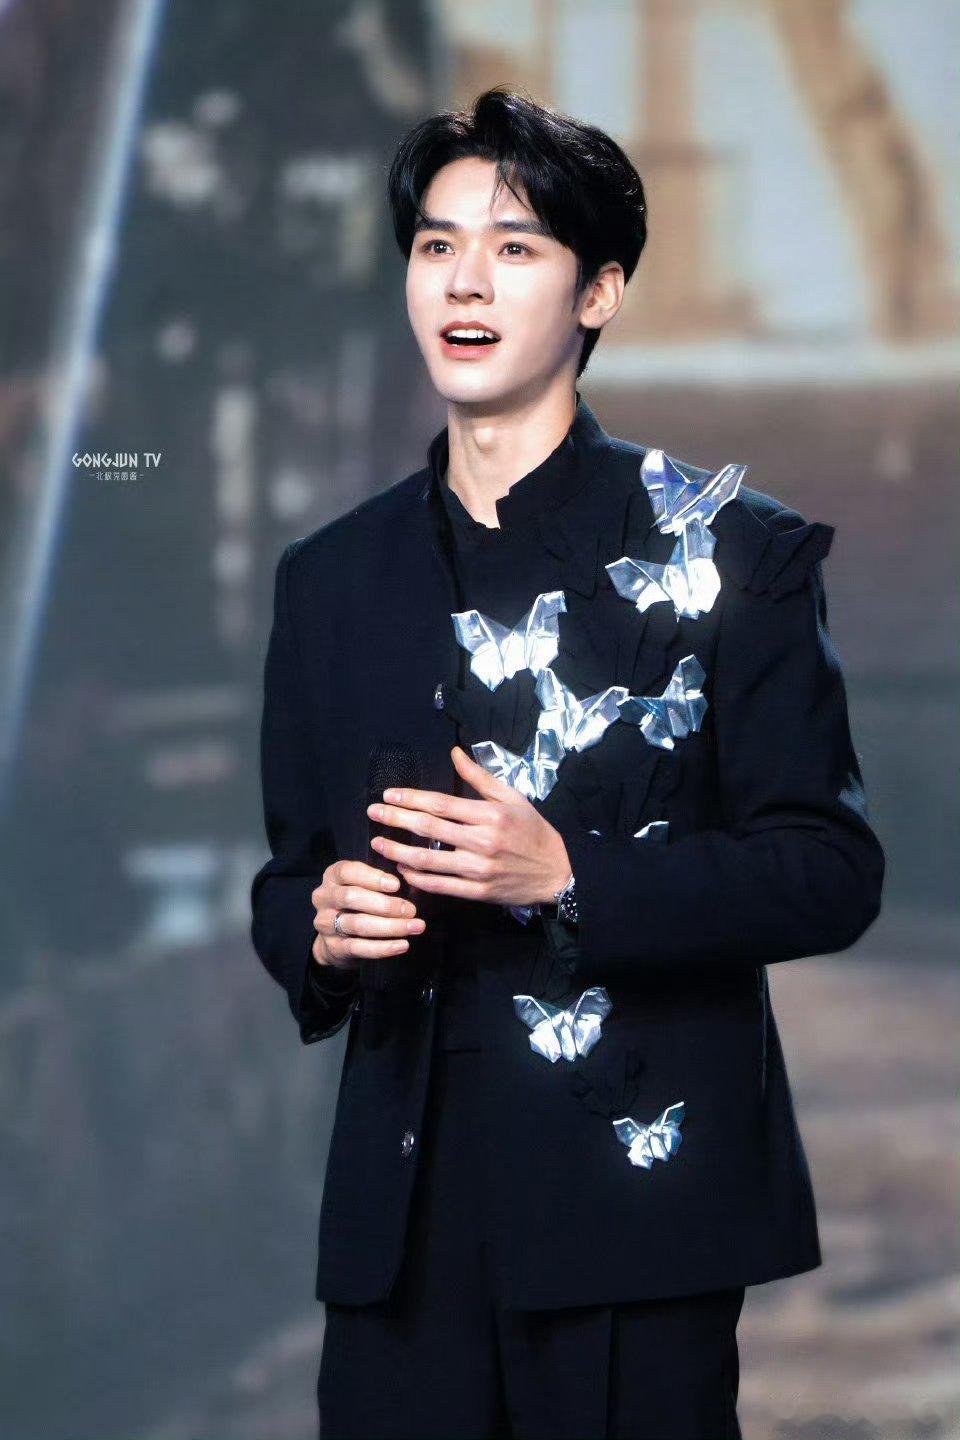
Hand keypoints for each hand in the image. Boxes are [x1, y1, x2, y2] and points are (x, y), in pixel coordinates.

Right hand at [311, 858, 425, 968]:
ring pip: (358, 924)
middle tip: (411, 910)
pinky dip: (384, 947)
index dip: (373, 877)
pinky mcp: (333, 946)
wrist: (337, 939)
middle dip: (385, 904)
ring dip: (390, 926)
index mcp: (332, 877)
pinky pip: (359, 947)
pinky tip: (402, 945)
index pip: (347, 871)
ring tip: (414, 927)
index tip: (397, 885)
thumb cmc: (358, 904)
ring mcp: (326, 923)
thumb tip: (412, 880)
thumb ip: (383, 881)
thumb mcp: (365, 886)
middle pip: (351, 897)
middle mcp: (324, 898)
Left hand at [364, 745, 571, 907]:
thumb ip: (479, 777)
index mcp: (489, 814)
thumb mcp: (512, 798)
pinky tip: (402, 869)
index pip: (440, 803)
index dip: (410, 798)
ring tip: (379, 844)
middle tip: (374, 813)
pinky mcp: (478, 891)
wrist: (558, 872)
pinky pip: (440, 885)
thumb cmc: (534, 831)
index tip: (388, 795)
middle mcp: (482, 840)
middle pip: (429, 828)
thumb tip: (455, 753)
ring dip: (398, 851)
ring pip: (429, 860)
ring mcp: (479, 869)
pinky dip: (418, 878)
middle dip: (396, 819)